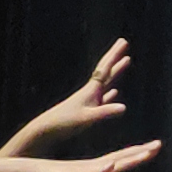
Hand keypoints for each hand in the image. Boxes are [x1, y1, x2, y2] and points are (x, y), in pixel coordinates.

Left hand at [9, 38, 133, 152]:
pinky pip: (103, 98)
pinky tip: (114, 92)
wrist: (46, 131)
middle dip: (116, 57)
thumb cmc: (64, 123)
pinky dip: (110, 94)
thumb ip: (105, 112)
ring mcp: (89, 100)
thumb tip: (124, 107)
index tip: (123, 41)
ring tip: (125, 62)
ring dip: (116, 72)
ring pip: (106, 82)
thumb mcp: (87, 119)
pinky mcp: (87, 110)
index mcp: (91, 90)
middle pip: (106, 71)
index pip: (105, 69)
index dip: (115, 55)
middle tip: (124, 43)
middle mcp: (90, 91)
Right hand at [16, 137, 160, 171]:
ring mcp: (84, 170)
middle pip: (121, 158)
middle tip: (158, 145)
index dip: (137, 156)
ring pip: (110, 164)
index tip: (154, 148)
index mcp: (95, 170)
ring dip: (126, 159)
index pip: (121, 162)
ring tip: (143, 153)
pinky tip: (110, 166)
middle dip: (140, 153)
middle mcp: (93, 167)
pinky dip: (100, 170)